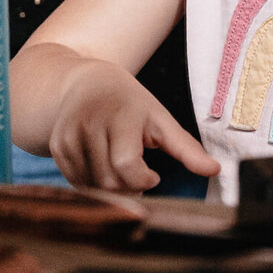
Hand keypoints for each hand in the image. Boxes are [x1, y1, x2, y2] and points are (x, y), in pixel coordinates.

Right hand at [47, 58, 218, 191]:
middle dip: (130, 187)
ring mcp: (69, 136)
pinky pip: (77, 184)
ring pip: (93, 187)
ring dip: (112, 189)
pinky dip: (93, 185)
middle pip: (110, 182)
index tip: (153, 174)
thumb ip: (186, 148)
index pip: (127, 165)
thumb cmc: (130, 104)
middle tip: (138, 174)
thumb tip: (215, 170)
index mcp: (120, 116)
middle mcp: (89, 124)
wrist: (84, 83)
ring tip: (119, 169)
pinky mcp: (57, 147)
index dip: (143, 178)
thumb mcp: (160, 119)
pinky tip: (102, 167)